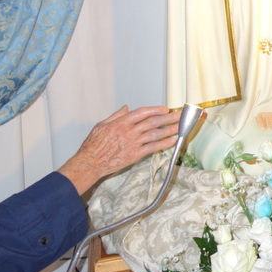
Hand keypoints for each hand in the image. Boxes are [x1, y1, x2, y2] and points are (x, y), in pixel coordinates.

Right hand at [57, 105, 180, 193]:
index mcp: (122, 123)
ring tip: (180, 127)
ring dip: (169, 130)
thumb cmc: (93, 145)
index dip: (156, 110)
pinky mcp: (135, 155)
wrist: (90, 163)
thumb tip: (126, 108)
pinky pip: (152, 148)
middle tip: (180, 116)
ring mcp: (133, 143)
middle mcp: (129, 132)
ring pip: (155, 134)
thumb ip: (116, 116)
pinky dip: (163, 144)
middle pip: (153, 122)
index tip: (165, 109)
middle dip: (169, 118)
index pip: (143, 112)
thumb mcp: (102, 125)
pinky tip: (172, 141)